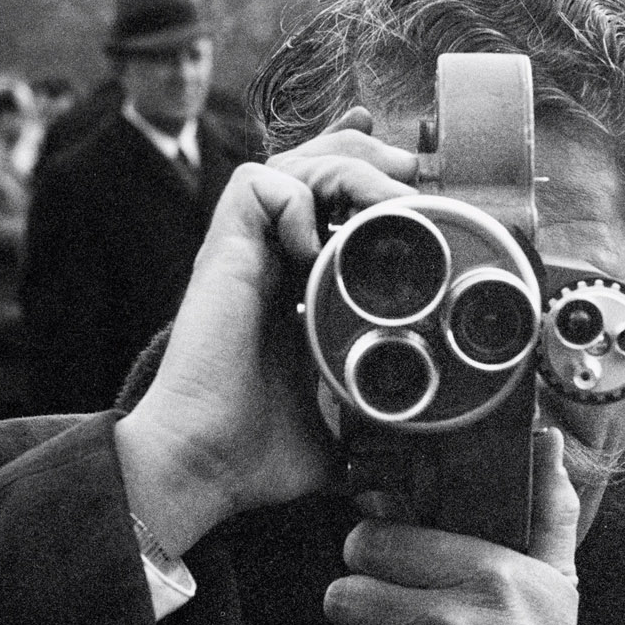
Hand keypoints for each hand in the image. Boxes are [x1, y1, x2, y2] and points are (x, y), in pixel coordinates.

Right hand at [115, 108, 420, 558]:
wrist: (202, 468)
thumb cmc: (255, 454)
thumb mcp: (338, 422)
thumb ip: (374, 412)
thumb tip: (422, 433)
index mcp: (293, 286)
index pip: (326, 205)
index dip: (364, 175)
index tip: (409, 171)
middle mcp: (267, 261)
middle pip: (311, 167)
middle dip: (365, 155)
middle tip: (409, 171)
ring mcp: (244, 255)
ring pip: (288, 164)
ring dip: (347, 167)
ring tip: (387, 198)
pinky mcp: (222, 254)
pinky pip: (254, 186)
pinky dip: (295, 199)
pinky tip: (319, 245)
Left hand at [325, 427, 580, 624]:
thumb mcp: (558, 586)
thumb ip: (549, 509)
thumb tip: (545, 436)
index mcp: (492, 574)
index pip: (375, 539)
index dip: (379, 553)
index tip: (399, 565)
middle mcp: (455, 621)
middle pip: (345, 592)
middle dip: (365, 606)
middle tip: (397, 615)